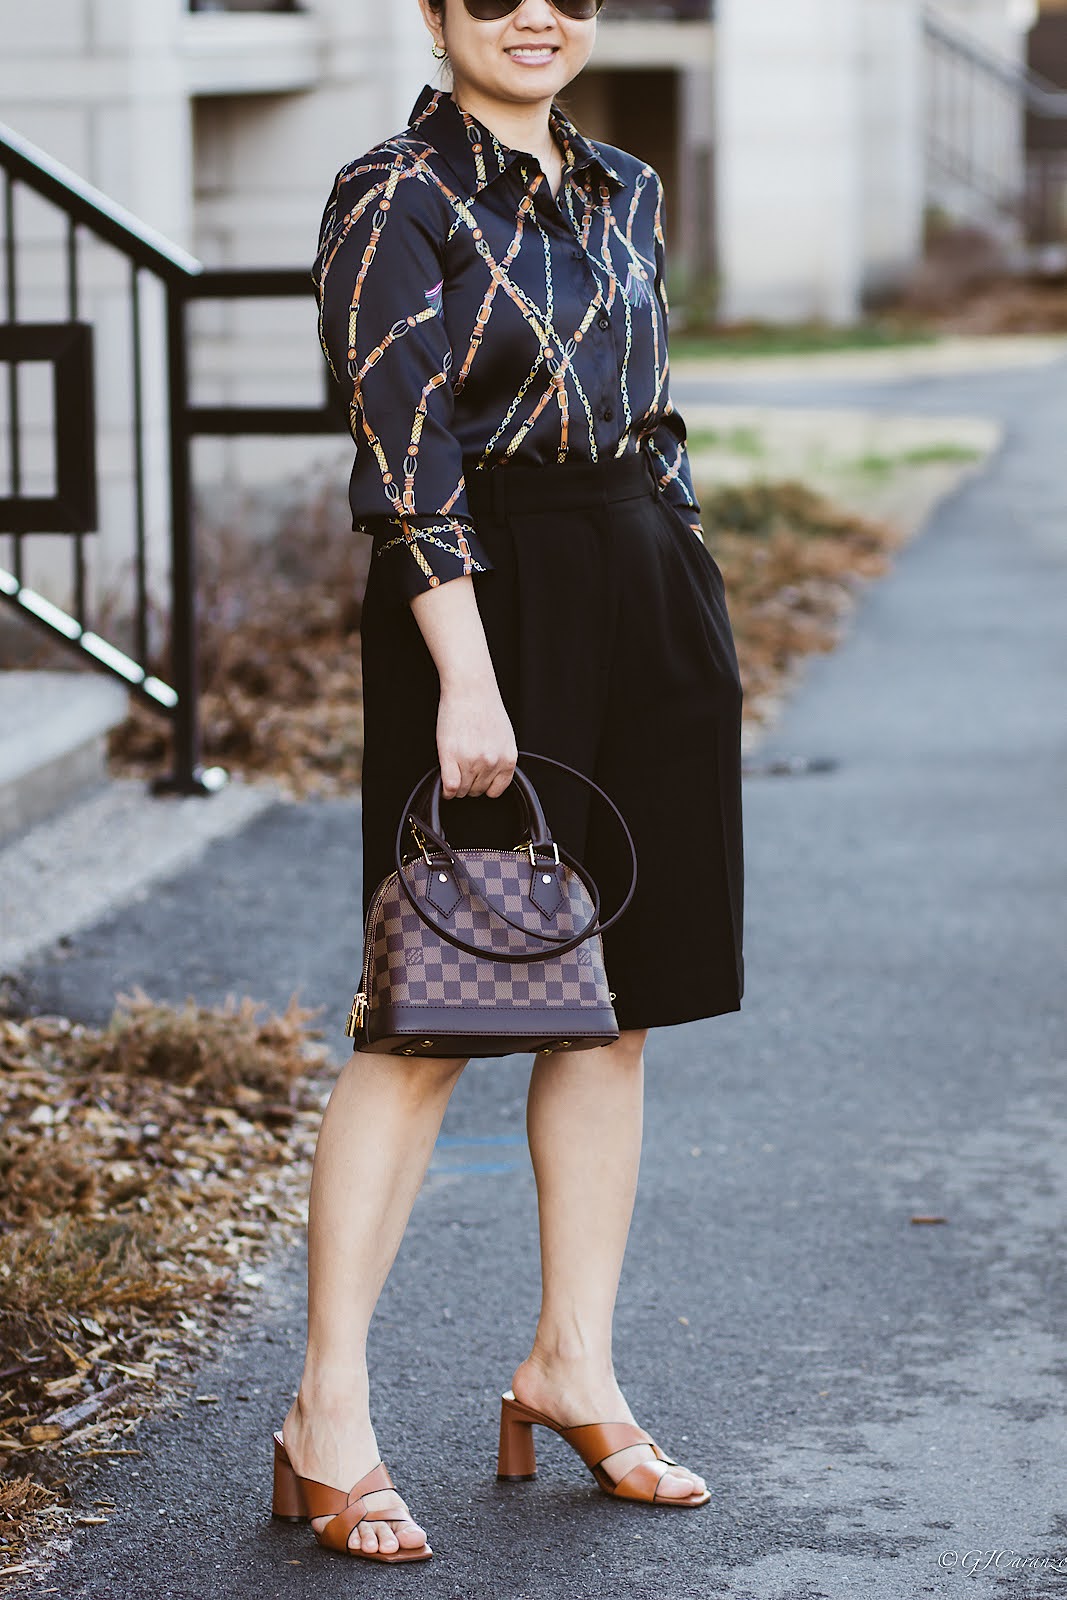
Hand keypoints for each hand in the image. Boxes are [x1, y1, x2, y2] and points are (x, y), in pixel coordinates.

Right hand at [436, 681, 516, 799]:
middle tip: (462, 770)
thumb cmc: (486, 707)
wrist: (470, 689)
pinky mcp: (452, 757)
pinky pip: (450, 787)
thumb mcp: (504, 737)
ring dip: (456, 786)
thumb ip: (500, 758)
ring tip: (453, 771)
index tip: (476, 782)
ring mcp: (472, 761)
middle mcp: (492, 762)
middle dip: (469, 784)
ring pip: (463, 790)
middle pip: (477, 791)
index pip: (496, 790)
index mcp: (508, 758)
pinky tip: (445, 784)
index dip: (484, 787)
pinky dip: (446, 791)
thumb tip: (490, 775)